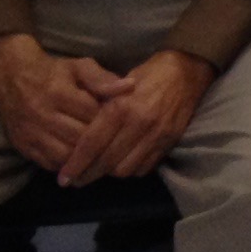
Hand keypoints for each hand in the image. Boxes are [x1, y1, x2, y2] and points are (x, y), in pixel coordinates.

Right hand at [0, 33, 124, 172]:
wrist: (12, 78)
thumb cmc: (54, 72)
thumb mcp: (80, 67)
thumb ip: (103, 78)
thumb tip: (130, 86)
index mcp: (58, 93)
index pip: (93, 115)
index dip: (112, 120)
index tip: (125, 123)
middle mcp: (41, 115)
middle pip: (80, 138)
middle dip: (102, 141)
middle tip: (118, 143)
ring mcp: (30, 134)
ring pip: (65, 155)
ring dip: (86, 157)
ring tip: (103, 154)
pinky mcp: (23, 147)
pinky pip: (49, 164)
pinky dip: (68, 165)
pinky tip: (83, 160)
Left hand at [58, 49, 211, 184]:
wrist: (188, 70)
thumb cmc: (147, 73)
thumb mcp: (116, 83)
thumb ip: (99, 108)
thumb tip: (78, 135)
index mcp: (122, 107)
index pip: (92, 144)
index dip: (75, 164)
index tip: (62, 178)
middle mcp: (140, 123)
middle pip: (107, 161)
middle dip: (87, 175)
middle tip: (75, 180)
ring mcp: (157, 135)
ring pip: (125, 169)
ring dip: (109, 173)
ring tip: (99, 170)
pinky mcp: (170, 142)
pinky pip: (144, 168)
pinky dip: (130, 169)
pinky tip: (122, 162)